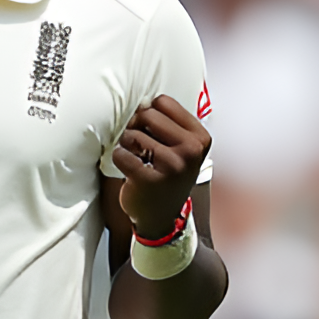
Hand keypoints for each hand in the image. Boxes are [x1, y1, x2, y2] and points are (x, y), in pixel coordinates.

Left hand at [112, 94, 210, 239]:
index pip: (163, 102)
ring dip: (127, 146)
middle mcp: (190, 150)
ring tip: (137, 160)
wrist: (160, 216)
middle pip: (146, 115)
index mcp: (199, 137)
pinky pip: (121, 154)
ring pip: (131, 135)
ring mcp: (172, 166)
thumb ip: (165, 121)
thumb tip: (142, 102)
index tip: (151, 131)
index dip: (149, 113)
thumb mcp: (178, 146)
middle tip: (140, 147)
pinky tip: (129, 170)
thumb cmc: (165, 173)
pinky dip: (119, 159)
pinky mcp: (149, 179)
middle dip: (136, 127)